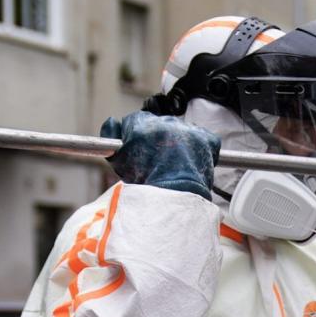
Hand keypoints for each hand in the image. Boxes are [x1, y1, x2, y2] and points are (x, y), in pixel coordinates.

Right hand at [100, 111, 219, 200]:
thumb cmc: (143, 181)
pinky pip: (204, 137)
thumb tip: (112, 121)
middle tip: (160, 159)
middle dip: (159, 138)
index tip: (142, 148)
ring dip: (179, 142)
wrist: (173, 196)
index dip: (138, 135)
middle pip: (160, 124)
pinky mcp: (206, 138)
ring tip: (176, 163)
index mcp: (141, 123)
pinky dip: (201, 146)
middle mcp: (165, 121)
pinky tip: (193, 161)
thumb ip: (109, 134)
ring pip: (182, 130)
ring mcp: (187, 129)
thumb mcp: (117, 159)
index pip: (137, 120)